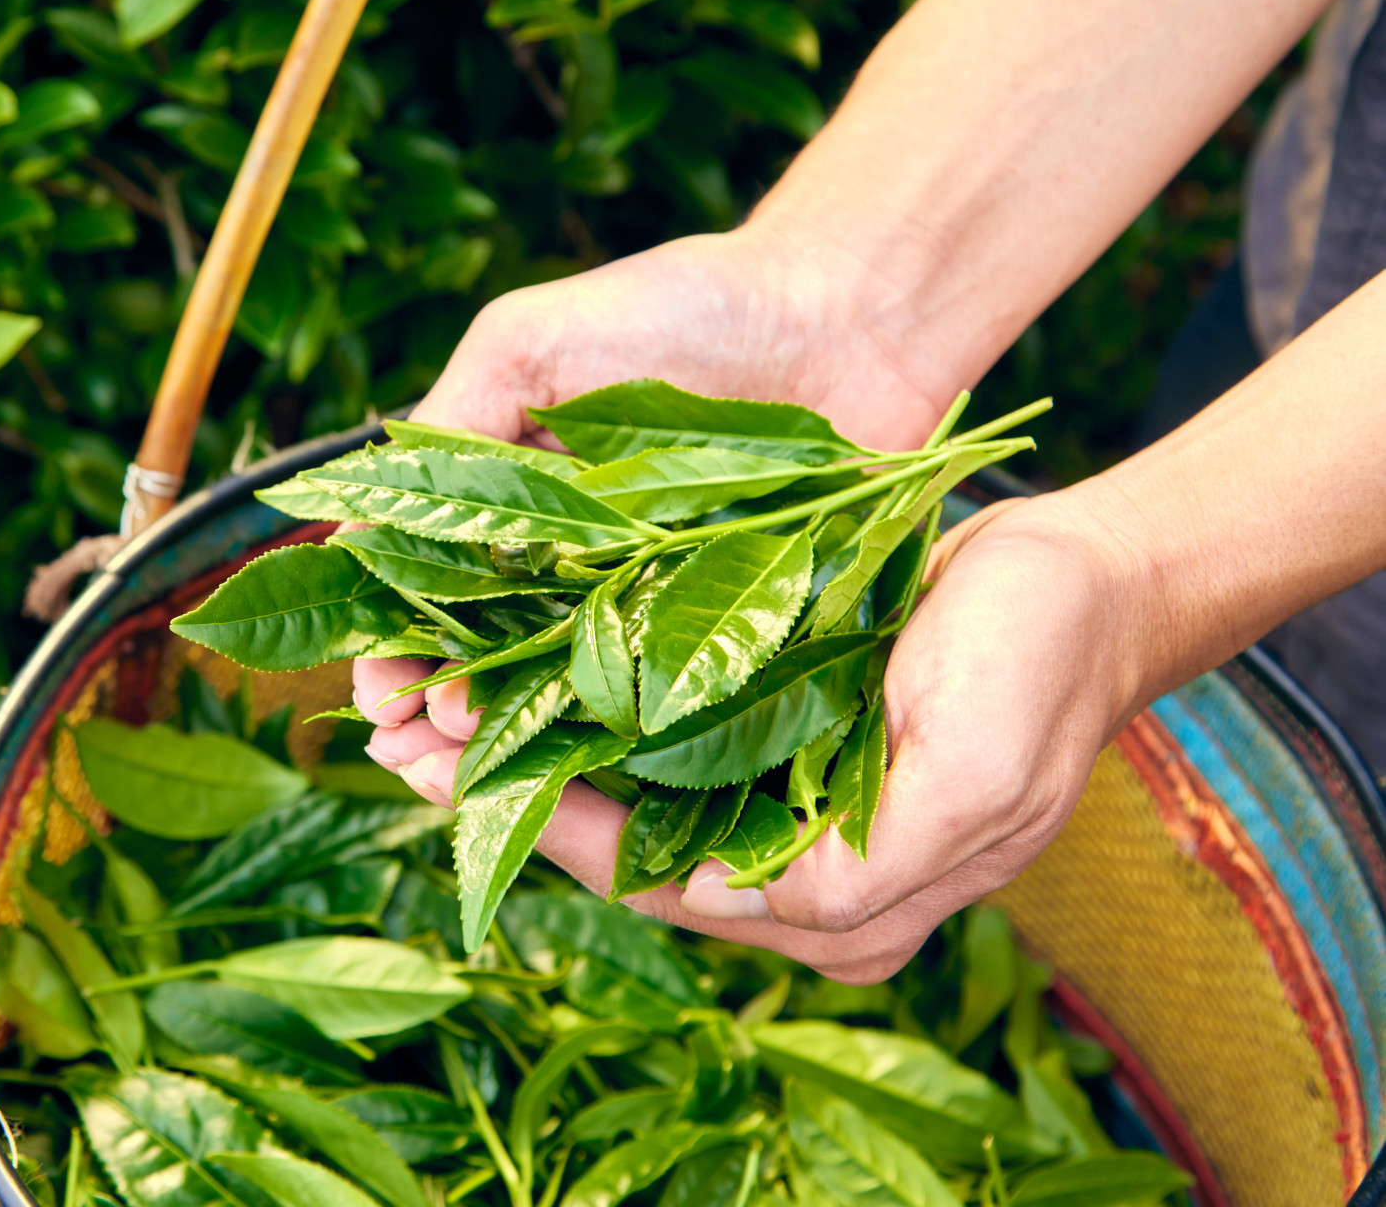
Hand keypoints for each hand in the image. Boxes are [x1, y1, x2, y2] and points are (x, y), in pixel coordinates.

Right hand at [354, 221, 965, 728]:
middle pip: (481, 669)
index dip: (393, 653)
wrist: (852, 318)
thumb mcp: (533, 341)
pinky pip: (664, 706)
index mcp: (508, 504)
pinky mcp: (727, 636)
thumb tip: (351, 532)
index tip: (383, 694)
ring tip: (477, 769)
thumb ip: (449, 425)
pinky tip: (581, 779)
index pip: (422, 597)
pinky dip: (617, 747)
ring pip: (561, 704)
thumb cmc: (690, 308)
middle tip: (422, 752)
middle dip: (437, 723)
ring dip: (510, 752)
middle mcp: (569, 568)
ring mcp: (647, 608)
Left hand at [367, 492, 1150, 983]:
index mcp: (841, 905)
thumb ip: (862, 870)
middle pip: (619, 854)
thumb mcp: (972, 775)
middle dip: (509, 797)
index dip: (547, 832)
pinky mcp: (774, 743)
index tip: (457, 773)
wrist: (1087, 583)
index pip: (656, 885)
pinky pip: (655, 749)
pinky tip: (513, 676)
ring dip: (526, 755)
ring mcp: (781, 808)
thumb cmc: (1036, 666)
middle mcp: (795, 874)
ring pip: (622, 803)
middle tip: (403, 738)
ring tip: (430, 710)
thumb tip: (735, 906)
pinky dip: (578, 717)